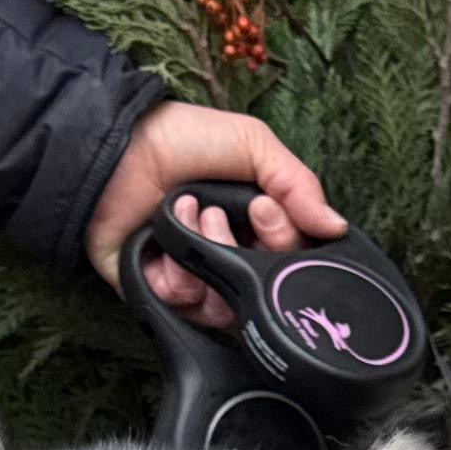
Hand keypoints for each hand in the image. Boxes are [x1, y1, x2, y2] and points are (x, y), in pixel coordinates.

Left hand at [85, 104, 342, 329]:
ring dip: (212, 256)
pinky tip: (166, 243)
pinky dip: (181, 278)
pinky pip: (188, 310)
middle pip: (266, 288)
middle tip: (219, 212)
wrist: (114, 150)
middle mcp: (231, 254)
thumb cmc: (178, 139)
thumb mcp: (253, 144)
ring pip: (230, 307)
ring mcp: (197, 278)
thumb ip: (299, 184)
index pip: (294, 258)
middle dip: (246, 248)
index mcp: (258, 224)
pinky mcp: (161, 294)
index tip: (263, 208)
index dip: (284, 240)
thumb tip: (336, 227)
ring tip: (189, 218)